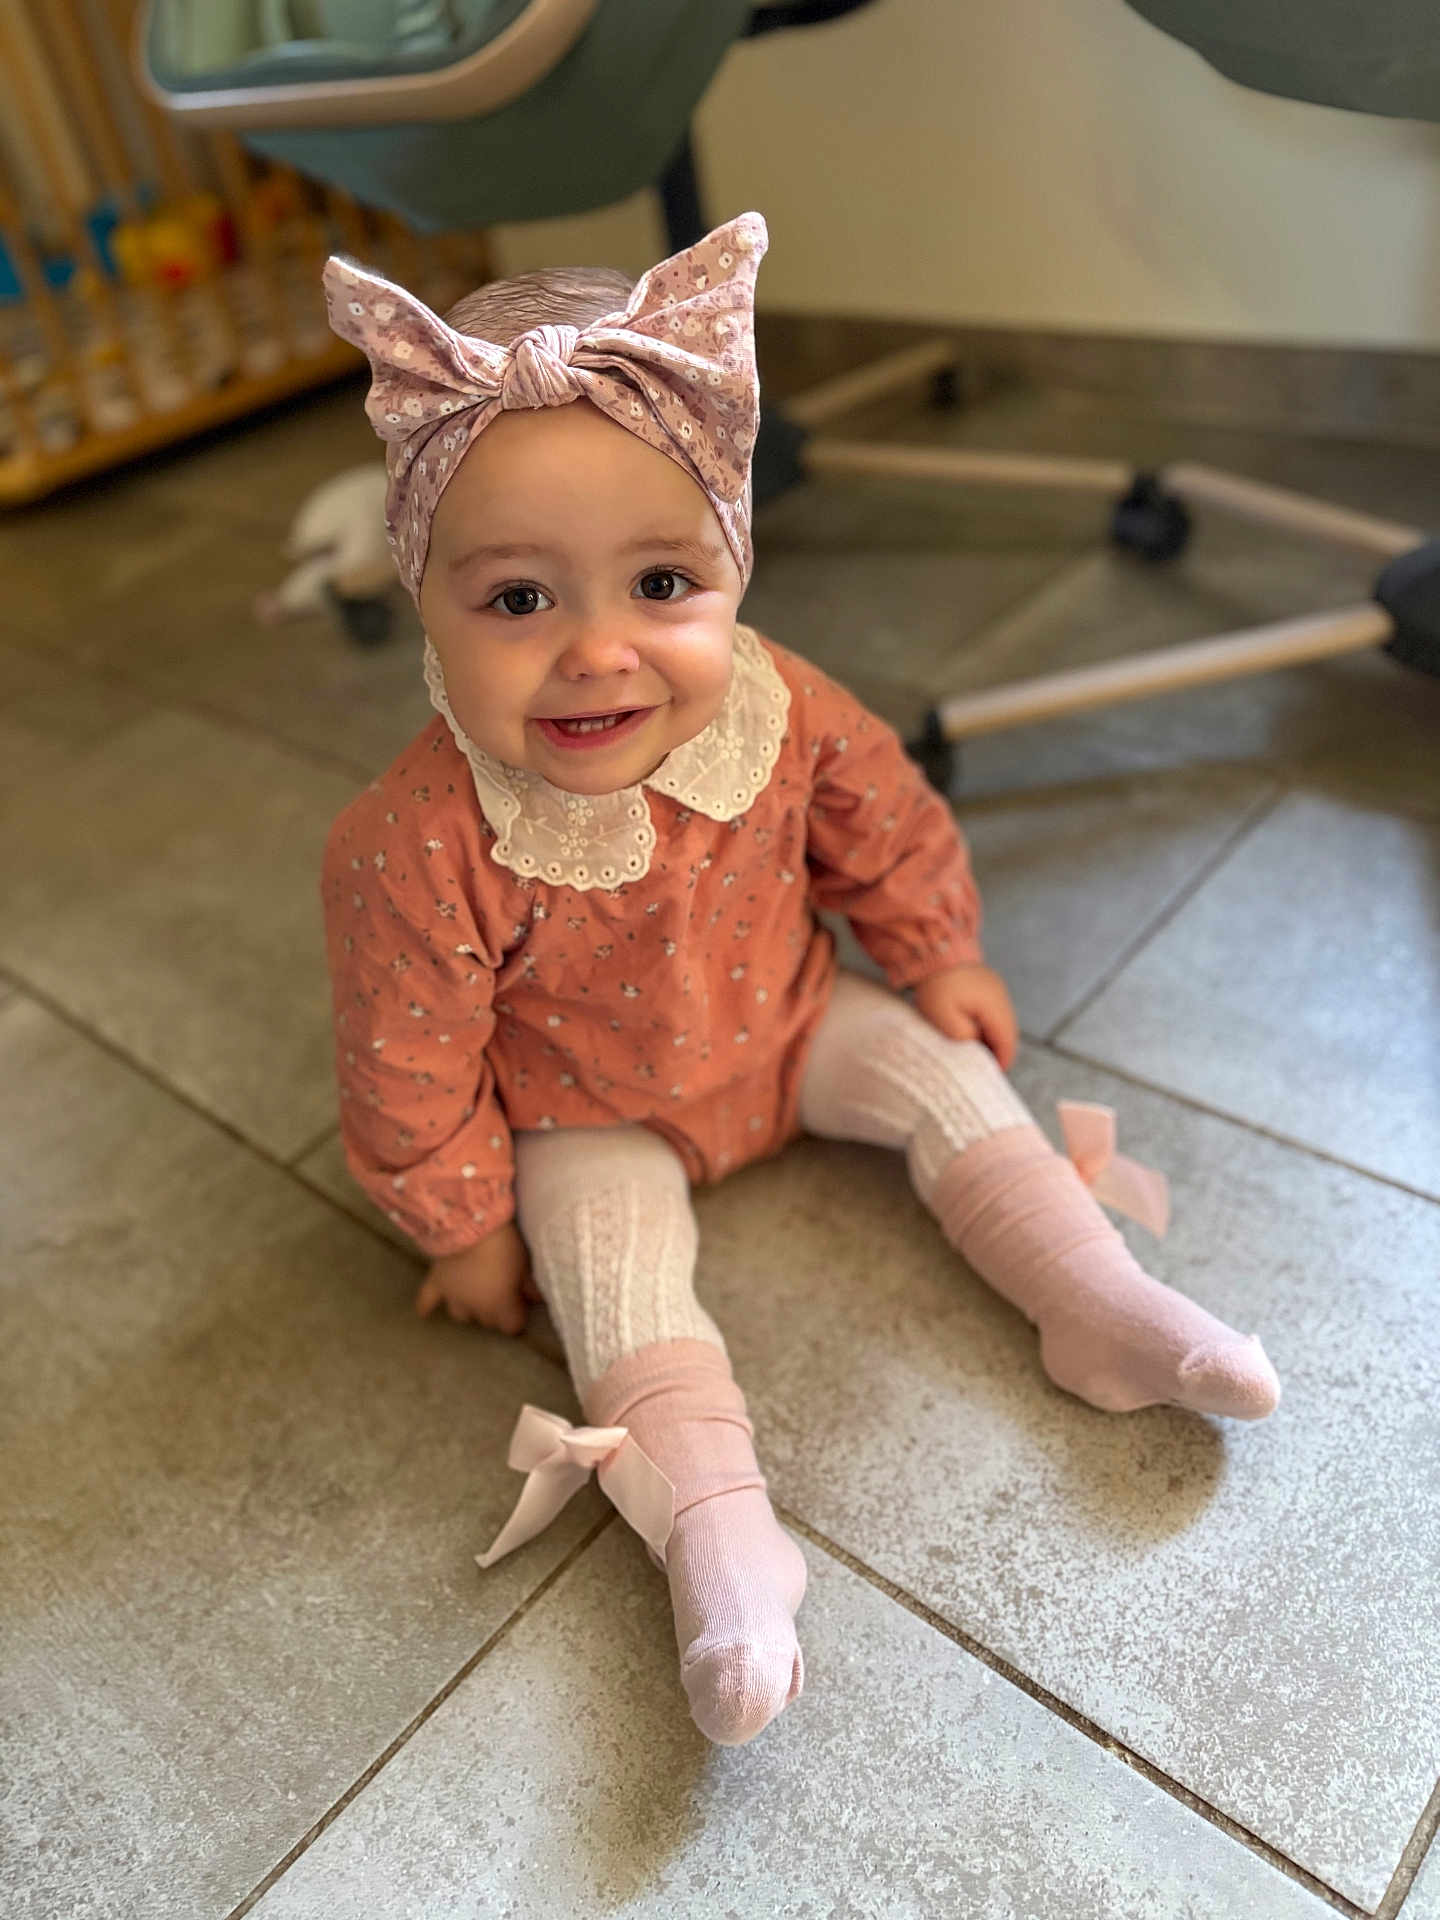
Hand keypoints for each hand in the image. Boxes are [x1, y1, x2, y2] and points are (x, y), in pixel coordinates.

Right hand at [416, 1222, 535, 1334]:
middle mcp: (474, 1308)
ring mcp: (452, 1297)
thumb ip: (530, 1285)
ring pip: (462, 1315)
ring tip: (476, 1297)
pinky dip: (426, 1307)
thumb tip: (536, 1298)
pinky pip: (427, 1300)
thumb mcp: (524, 1264)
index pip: (511, 1327)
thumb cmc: (503, 1245)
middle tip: (502, 1295)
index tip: (521, 1305)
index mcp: (499, 1306)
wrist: (469, 1225)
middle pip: (487, 1321)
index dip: (517, 1316)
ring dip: (470, 1308)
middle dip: (496, 1312)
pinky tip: (424, 1314)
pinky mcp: (436, 1282)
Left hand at [912, 962, 1018, 1070]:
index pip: (1007, 1039)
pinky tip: (973, 1030)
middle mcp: (1001, 996)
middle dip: (999, 1050)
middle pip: (1008, 1031)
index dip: (1003, 1059)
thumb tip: (976, 1045)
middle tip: (985, 1067)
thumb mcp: (944, 1018)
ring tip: (977, 1051)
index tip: (994, 1074)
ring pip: (1002, 1021)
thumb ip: (964, 1036)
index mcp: (994, 1005)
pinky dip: (988, 1023)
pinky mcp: (987, 984)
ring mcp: (996, 988)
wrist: (931, 951)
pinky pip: (993, 1010)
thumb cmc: (935, 986)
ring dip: (993, 1036)